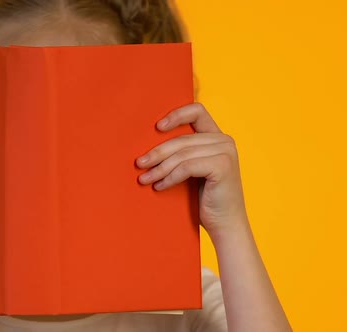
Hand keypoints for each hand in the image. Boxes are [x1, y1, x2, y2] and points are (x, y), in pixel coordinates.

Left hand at [135, 103, 246, 233]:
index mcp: (218, 137)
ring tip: (144, 179)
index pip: (196, 111)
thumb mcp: (192, 171)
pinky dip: (170, 177)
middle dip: (157, 153)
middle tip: (139, 164)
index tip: (156, 127)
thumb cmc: (204, 199)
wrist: (225, 225)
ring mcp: (226, 152)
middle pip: (181, 139)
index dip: (175, 115)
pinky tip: (159, 186)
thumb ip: (181, 153)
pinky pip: (186, 167)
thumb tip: (147, 146)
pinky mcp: (222, 166)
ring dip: (159, 168)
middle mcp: (224, 141)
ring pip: (181, 154)